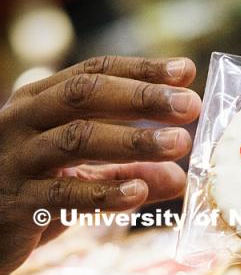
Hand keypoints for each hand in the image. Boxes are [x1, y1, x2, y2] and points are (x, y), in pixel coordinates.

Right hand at [0, 56, 200, 274]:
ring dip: (134, 141)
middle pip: (85, 95)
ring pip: (77, 139)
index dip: (142, 71)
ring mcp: (17, 160)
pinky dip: (104, 192)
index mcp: (41, 103)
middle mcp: (24, 121)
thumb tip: (181, 179)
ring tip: (179, 144)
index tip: (187, 72)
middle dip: (142, 97)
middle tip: (190, 105)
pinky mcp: (17, 203)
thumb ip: (130, 174)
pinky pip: (63, 193)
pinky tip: (138, 192)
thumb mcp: (85, 176)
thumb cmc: (34, 191)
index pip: (94, 74)